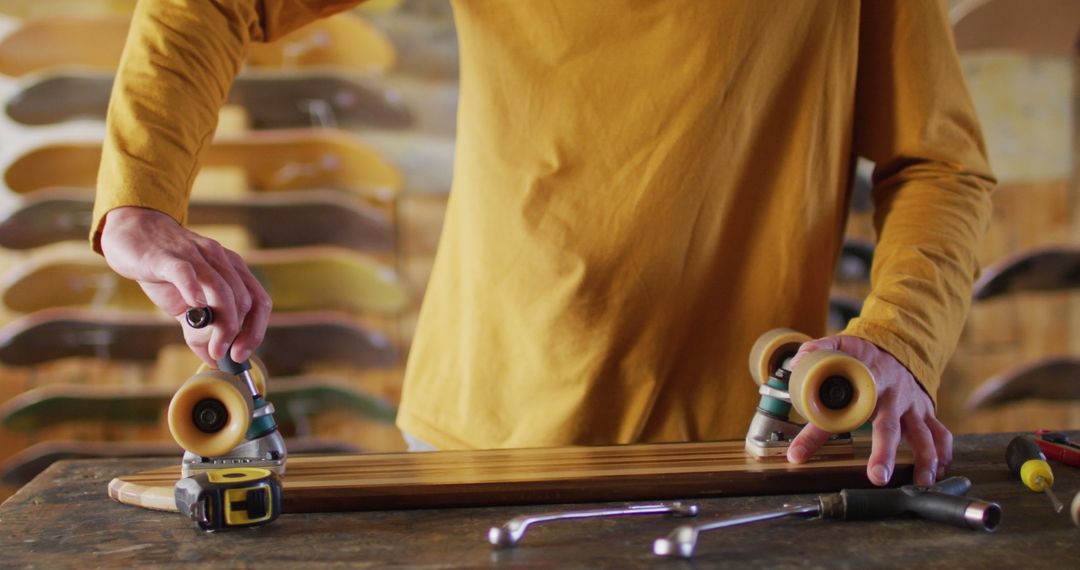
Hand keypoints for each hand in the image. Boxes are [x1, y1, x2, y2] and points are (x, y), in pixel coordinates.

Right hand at [99, 206, 271, 363]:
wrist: (133, 233)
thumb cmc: (164, 270)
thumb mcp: (187, 303)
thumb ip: (202, 329)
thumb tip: (215, 360)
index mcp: (233, 269)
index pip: (259, 300)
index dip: (256, 330)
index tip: (242, 354)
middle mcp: (220, 260)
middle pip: (243, 299)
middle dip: (237, 333)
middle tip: (222, 354)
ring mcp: (196, 256)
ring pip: (221, 290)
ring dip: (222, 325)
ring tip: (214, 348)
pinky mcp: (168, 257)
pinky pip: (187, 272)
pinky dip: (195, 291)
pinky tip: (195, 306)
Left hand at [785, 335, 951, 486]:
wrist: (901, 345)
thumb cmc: (866, 353)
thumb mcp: (840, 346)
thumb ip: (818, 351)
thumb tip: (796, 360)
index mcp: (866, 380)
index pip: (836, 409)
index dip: (814, 434)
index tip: (797, 455)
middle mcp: (892, 395)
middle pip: (888, 426)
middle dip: (884, 452)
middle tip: (878, 476)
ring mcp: (912, 406)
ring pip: (922, 435)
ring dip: (924, 459)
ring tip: (921, 482)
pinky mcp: (926, 412)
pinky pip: (940, 433)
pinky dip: (943, 452)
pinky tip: (939, 471)